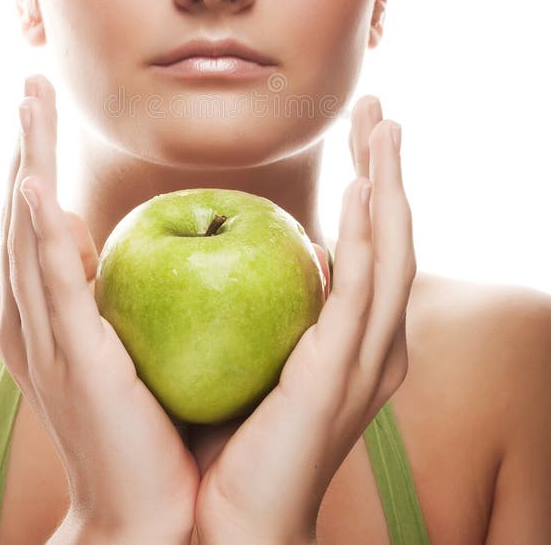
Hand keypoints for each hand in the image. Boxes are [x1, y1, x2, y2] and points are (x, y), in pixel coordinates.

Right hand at [0, 74, 199, 540]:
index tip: (47, 108)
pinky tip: (34, 188)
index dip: (42, 160)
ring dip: (28, 165)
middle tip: (31, 84)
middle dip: (27, 145)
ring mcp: (47, 338)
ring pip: (30, 233)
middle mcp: (36, 319)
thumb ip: (136, 297)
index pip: (45, 218)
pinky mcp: (70, 359)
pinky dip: (41, 234)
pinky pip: (54, 286)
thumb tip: (168, 243)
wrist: (152, 515)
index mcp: (55, 313)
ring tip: (29, 106)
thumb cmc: (156, 428)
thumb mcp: (141, 347)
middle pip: (25, 211)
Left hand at [192, 95, 415, 544]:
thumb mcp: (247, 351)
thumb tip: (219, 240)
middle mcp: (375, 344)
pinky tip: (362, 192)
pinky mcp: (341, 375)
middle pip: (393, 236)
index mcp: (353, 337)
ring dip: (388, 186)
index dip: (372, 183)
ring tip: (381, 128)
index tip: (360, 130)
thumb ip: (255, 303)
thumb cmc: (227, 437)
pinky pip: (359, 293)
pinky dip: (365, 239)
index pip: (371, 242)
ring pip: (391, 254)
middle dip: (389, 169)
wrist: (221, 523)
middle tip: (379, 109)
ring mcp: (366, 361)